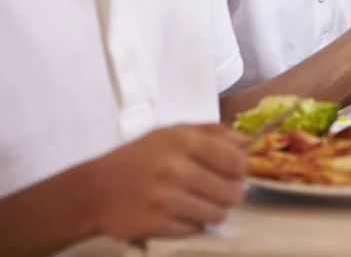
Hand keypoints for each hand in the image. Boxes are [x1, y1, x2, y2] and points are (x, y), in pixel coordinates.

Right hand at [86, 124, 245, 240]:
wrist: (94, 190)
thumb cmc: (137, 158)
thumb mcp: (171, 133)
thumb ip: (210, 132)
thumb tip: (245, 141)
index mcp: (183, 141)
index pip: (236, 161)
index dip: (241, 170)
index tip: (233, 173)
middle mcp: (175, 169)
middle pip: (232, 191)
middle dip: (229, 193)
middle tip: (215, 191)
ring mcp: (165, 199)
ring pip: (217, 214)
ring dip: (212, 211)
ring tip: (197, 203)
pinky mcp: (156, 225)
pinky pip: (194, 229)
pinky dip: (191, 224)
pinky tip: (177, 214)